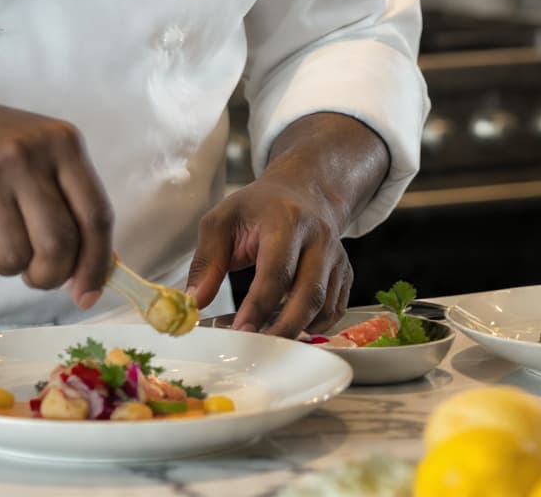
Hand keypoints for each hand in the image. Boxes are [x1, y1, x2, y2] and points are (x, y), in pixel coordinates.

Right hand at [0, 78, 113, 307]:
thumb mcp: (42, 151)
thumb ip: (70, 199)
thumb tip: (92, 269)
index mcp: (62, 143)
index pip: (96, 215)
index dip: (97, 263)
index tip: (87, 293)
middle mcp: (28, 156)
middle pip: (59, 245)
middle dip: (50, 275)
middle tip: (37, 276)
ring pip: (16, 257)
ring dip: (10, 265)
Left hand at [184, 171, 352, 336]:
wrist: (301, 192)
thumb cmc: (257, 208)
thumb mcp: (222, 221)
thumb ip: (207, 260)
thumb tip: (194, 301)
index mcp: (286, 220)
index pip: (276, 270)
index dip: (259, 305)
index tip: (240, 331)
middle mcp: (319, 237)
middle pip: (308, 294)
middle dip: (282, 328)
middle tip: (256, 347)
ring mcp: (337, 256)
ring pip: (324, 307)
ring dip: (297, 330)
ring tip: (267, 338)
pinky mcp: (345, 273)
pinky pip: (335, 310)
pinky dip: (313, 326)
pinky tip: (289, 326)